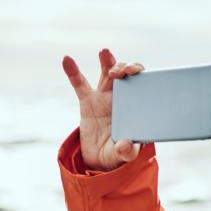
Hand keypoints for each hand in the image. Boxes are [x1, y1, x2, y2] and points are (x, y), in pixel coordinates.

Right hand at [62, 48, 144, 170]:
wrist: (100, 158)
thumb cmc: (118, 153)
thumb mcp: (123, 155)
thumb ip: (126, 151)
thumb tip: (125, 145)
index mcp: (135, 106)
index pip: (142, 84)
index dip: (140, 74)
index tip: (136, 73)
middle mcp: (122, 98)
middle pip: (126, 75)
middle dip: (125, 66)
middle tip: (123, 70)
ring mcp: (104, 97)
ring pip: (107, 74)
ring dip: (107, 62)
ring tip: (105, 53)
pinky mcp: (87, 101)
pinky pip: (79, 83)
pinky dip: (73, 71)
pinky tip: (67, 60)